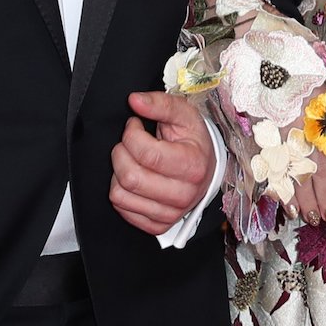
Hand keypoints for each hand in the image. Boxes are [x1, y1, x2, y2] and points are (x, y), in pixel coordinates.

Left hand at [112, 91, 217, 234]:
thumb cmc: (193, 141)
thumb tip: (135, 100)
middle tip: (129, 143)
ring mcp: (171, 213)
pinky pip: (122, 209)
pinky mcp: (158, 224)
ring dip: (118, 172)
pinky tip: (135, 178)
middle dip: (121, 153)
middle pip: (130, 177)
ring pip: (120, 195)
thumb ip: (160, 103)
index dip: (131, 134)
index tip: (134, 126)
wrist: (206, 170)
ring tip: (132, 161)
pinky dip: (121, 191)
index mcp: (193, 166)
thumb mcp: (183, 115)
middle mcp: (184, 194)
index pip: (146, 154)